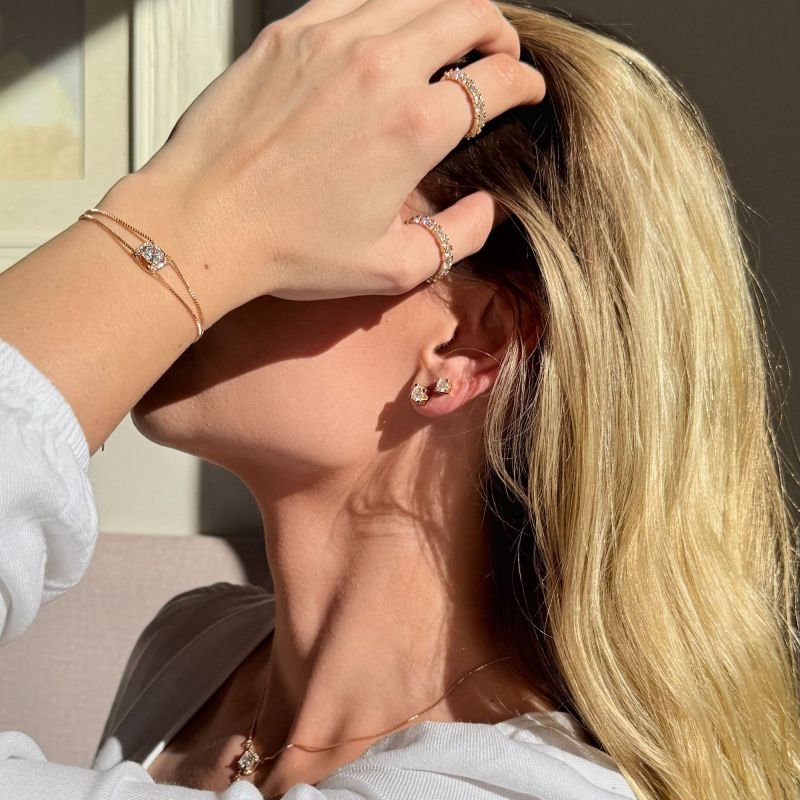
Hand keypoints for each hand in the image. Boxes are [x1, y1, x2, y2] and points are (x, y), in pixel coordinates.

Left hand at [133, 0, 545, 303]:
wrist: (205, 221)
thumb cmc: (293, 251)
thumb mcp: (392, 267)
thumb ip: (459, 236)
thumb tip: (490, 207)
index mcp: (415, 126)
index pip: (497, 81)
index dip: (524, 84)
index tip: (526, 92)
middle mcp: (382, 67)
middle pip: (467, 15)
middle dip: (498, 33)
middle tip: (499, 55)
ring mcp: (332, 39)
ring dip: (447, 13)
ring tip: (451, 37)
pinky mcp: (290, 32)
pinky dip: (387, 8)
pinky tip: (386, 30)